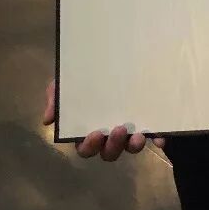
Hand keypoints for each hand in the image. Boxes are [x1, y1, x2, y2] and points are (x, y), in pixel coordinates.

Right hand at [42, 79, 164, 159]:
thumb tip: (47, 119)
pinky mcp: (147, 122)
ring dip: (133, 146)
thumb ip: (56, 96)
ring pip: (130, 148)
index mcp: (88, 129)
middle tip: (119, 129)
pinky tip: (161, 137)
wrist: (113, 57)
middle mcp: (108, 135)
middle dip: (113, 145)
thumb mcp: (67, 82)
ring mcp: (128, 130)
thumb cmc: (86, 76)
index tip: (95, 133)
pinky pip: (154, 136)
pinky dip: (158, 139)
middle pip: (109, 152)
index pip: (85, 147)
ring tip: (138, 135)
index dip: (89, 145)